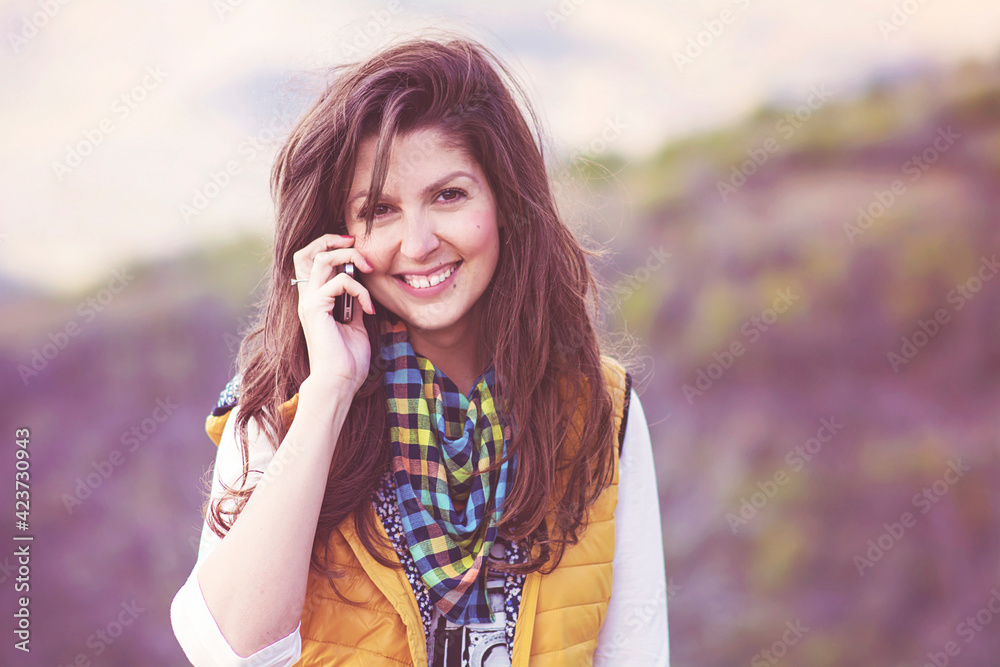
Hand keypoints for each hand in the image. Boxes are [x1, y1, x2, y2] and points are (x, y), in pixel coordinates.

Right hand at [292, 234, 375, 395]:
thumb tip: (362, 287)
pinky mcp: (316, 309)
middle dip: (332, 240)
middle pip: (307, 252)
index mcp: (314, 299)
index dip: (328, 246)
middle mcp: (307, 297)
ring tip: (369, 268)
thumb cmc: (348, 359)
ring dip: (349, 257)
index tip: (355, 246)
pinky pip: (340, 282)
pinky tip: (369, 308)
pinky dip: (360, 290)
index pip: (310, 260)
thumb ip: (353, 303)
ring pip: (322, 259)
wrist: (340, 382)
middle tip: (357, 244)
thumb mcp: (355, 324)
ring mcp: (309, 302)